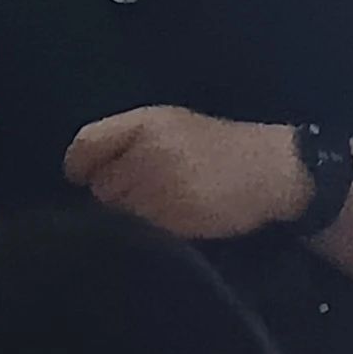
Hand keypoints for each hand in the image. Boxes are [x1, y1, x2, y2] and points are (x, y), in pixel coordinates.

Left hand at [65, 106, 306, 241]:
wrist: (272, 170)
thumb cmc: (221, 147)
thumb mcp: (174, 127)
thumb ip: (132, 140)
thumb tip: (88, 171)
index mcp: (145, 122)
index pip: (86, 145)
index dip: (80, 166)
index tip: (85, 177)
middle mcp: (146, 152)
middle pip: (100, 185)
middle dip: (115, 193)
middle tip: (143, 192)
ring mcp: (159, 187)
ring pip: (118, 212)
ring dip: (130, 215)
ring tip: (162, 207)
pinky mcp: (172, 218)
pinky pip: (141, 230)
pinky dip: (150, 230)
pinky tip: (175, 219)